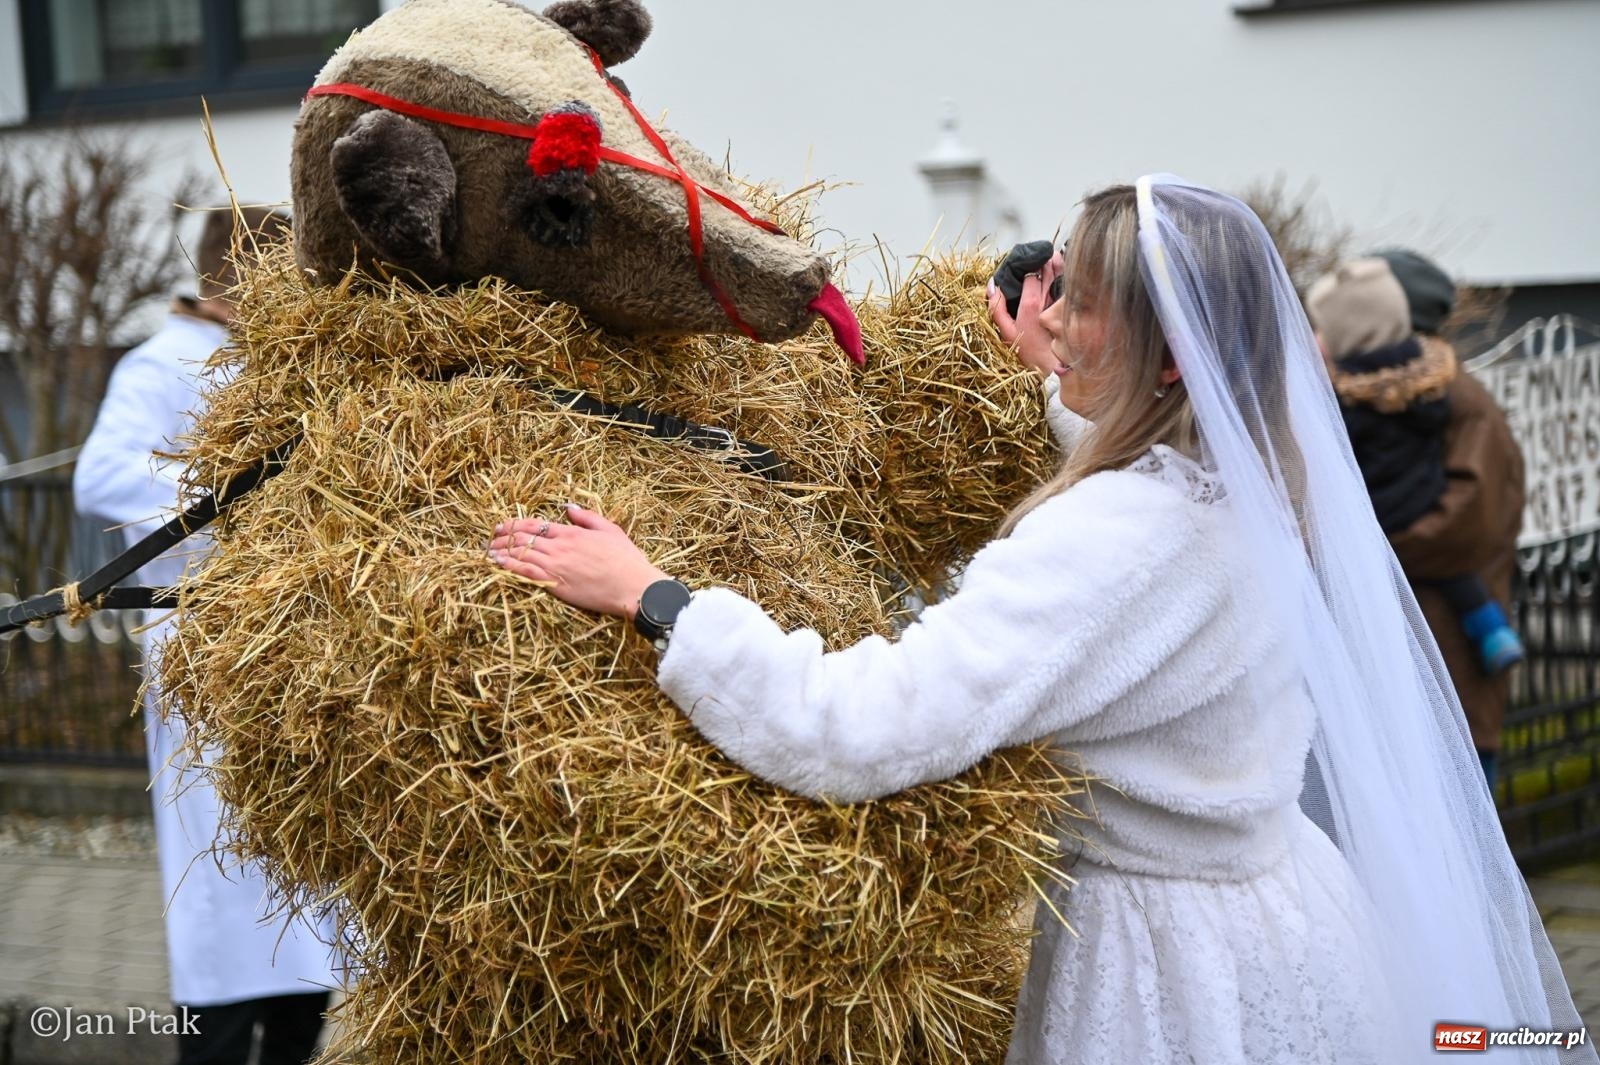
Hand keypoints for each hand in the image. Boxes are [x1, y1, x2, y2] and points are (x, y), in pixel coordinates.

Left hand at [488, 504, 669, 619]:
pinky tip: (497, 563)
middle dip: (504, 536)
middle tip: (491, 536)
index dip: (516, 524)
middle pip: (523, 538)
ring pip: (520, 553)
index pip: (536, 525)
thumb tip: (568, 507)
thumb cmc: (626, 560)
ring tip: (489, 549)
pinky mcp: (554, 583)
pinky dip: (508, 565)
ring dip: (501, 550)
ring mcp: (555, 565)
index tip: (503, 526)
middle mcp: (559, 546)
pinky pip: (524, 571)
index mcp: (572, 532)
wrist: (632, 585)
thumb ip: (587, 517)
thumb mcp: (610, 530)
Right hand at [988, 251, 1061, 376]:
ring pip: (1062, 275)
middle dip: (1047, 259)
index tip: (1030, 257)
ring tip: (1057, 257)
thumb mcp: (1005, 332)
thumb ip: (996, 307)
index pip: (1032, 273)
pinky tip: (1069, 272)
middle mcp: (1047, 300)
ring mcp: (1060, 303)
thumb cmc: (1028, 351)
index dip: (1031, 263)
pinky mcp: (1069, 308)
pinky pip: (1070, 287)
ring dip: (1060, 265)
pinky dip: (1069, 277)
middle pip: (1049, 270)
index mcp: (1030, 303)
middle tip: (1046, 252)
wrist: (1051, 367)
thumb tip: (992, 285)